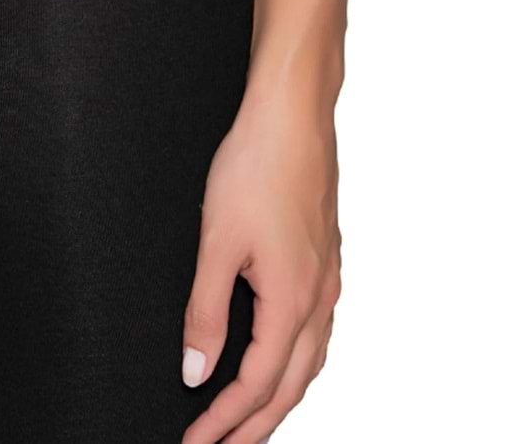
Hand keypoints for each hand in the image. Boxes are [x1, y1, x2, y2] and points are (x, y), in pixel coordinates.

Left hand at [179, 89, 341, 442]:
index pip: (256, 385)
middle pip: (290, 387)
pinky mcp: (326, 260)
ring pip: (309, 363)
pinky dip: (296, 363)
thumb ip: (206, 313)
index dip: (223, 421)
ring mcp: (328, 279)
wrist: (293, 113)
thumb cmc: (256, 165)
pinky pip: (316, 333)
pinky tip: (281, 357)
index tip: (194, 442)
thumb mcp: (216, 242)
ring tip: (248, 420)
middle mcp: (319, 299)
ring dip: (278, 398)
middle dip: (255, 426)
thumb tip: (196, 373)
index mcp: (293, 302)